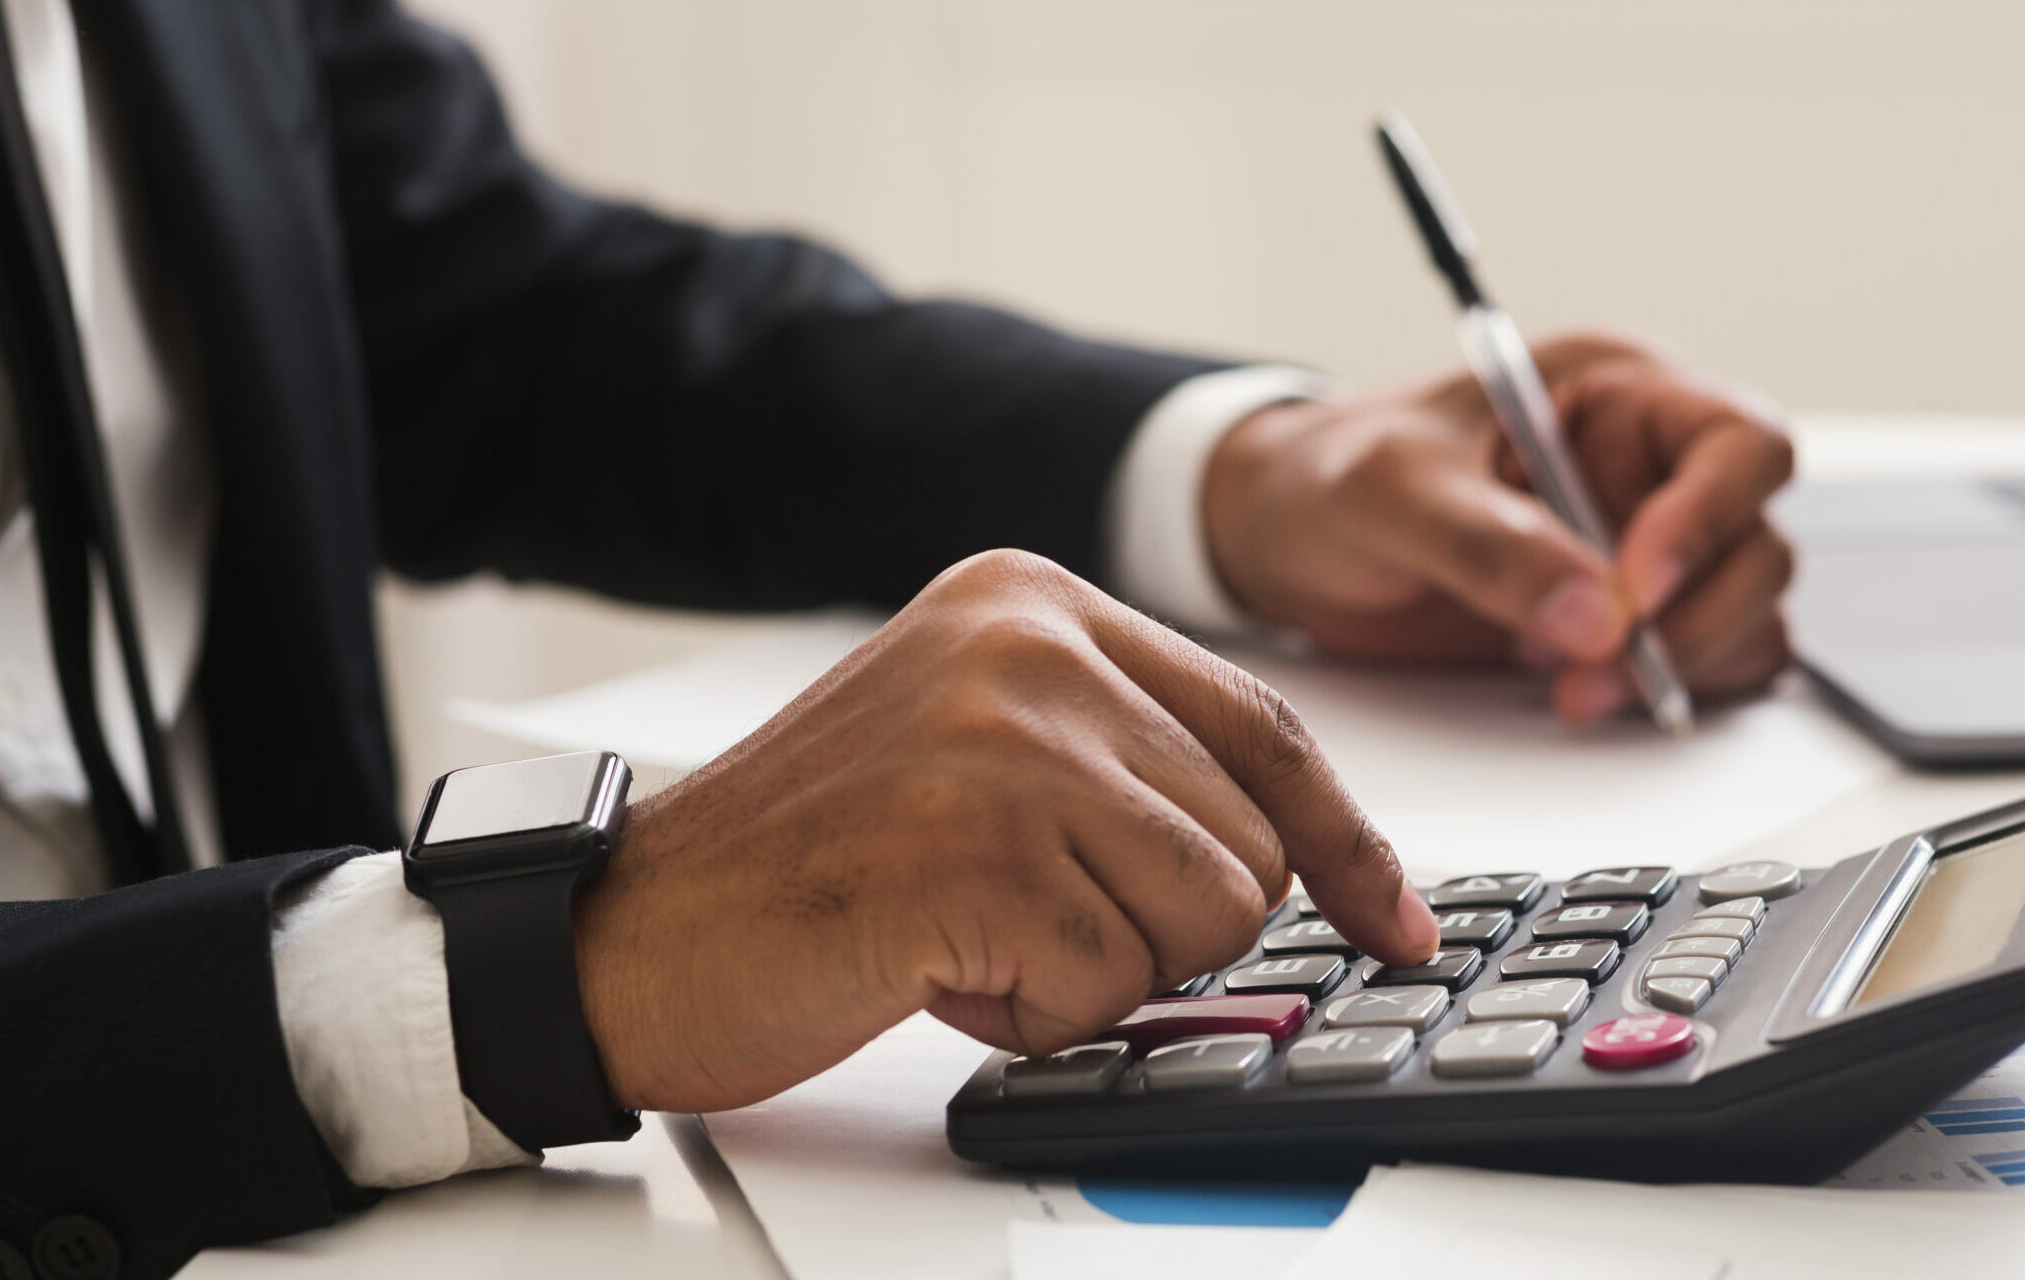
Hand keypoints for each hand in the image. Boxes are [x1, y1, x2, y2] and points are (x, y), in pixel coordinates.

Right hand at [570, 550, 1439, 1112]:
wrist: (632, 928)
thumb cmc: (813, 861)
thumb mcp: (982, 749)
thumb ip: (1125, 760)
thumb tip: (1307, 855)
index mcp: (1037, 601)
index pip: (1265, 726)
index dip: (1346, 840)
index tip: (1393, 917)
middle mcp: (1031, 643)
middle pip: (1250, 840)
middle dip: (1159, 924)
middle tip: (1017, 913)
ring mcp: (1005, 736)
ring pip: (1206, 915)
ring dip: (1100, 968)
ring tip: (971, 929)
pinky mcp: (976, 845)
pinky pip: (1111, 982)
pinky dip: (1034, 1011)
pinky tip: (932, 962)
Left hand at [1203, 329, 1795, 722]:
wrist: (1282, 541)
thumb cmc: (1332, 476)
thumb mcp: (1390, 489)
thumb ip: (1487, 543)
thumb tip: (1595, 615)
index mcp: (1617, 391)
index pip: (1738, 442)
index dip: (1711, 517)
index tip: (1637, 586)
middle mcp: (1650, 466)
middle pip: (1756, 541)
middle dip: (1696, 616)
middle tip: (1599, 664)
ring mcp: (1644, 549)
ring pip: (1743, 612)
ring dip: (1681, 666)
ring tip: (1573, 689)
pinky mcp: (1623, 623)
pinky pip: (1699, 664)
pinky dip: (1661, 693)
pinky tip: (1576, 693)